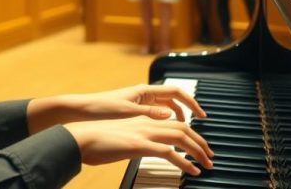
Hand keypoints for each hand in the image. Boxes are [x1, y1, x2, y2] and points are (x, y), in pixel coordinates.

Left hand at [58, 84, 207, 122]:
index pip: (176, 93)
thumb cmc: (100, 108)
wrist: (80, 112)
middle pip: (174, 101)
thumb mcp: (127, 112)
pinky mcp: (134, 114)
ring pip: (166, 109)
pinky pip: (156, 117)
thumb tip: (170, 116)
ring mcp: (140, 104)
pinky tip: (166, 134)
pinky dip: (165, 123)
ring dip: (178, 118)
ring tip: (185, 132)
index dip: (191, 103)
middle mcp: (144, 95)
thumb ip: (149, 114)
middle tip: (198, 125)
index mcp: (145, 91)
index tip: (201, 115)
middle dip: (188, 111)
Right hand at [65, 117, 213, 175]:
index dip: (190, 131)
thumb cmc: (96, 139)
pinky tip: (193, 171)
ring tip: (207, 163)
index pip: (174, 121)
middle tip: (210, 155)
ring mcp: (144, 132)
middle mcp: (146, 122)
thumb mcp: (121, 135)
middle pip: (183, 127)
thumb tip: (148, 144)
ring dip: (198, 150)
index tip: (198, 143)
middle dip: (200, 141)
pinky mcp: (140, 145)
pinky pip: (170, 153)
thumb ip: (137, 136)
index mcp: (143, 119)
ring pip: (181, 137)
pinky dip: (185, 162)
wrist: (80, 138)